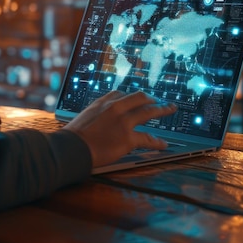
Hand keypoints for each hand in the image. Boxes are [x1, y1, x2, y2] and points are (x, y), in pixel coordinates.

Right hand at [63, 90, 177, 167]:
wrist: (72, 148)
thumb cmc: (73, 137)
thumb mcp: (83, 118)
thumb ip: (95, 115)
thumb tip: (99, 120)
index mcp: (102, 102)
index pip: (121, 94)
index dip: (132, 97)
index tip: (137, 99)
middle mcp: (115, 108)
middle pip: (139, 98)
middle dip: (151, 99)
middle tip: (159, 101)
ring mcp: (123, 122)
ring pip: (148, 112)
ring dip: (162, 110)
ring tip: (170, 109)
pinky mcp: (128, 138)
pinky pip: (147, 138)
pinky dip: (157, 142)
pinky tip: (163, 144)